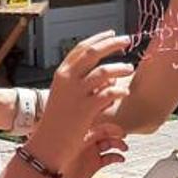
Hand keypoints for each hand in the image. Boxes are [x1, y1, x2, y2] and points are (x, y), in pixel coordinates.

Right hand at [30, 32, 131, 174]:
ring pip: (104, 72)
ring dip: (119, 68)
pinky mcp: (86, 109)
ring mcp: (76, 94)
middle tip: (127, 40)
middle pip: (93, 53)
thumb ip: (85, 84)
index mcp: (62, 74)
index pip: (81, 48)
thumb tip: (109, 77)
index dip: (98, 39)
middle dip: (112, 44)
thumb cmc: (58, 121)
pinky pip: (108, 94)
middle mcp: (67, 80)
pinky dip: (118, 91)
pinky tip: (124, 93)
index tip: (112, 34)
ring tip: (129, 69)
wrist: (48, 144)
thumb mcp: (66, 96)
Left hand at [64, 122, 128, 177]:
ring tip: (124, 148)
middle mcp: (85, 142)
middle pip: (104, 132)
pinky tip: (121, 159)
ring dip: (118, 144)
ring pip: (108, 144)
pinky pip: (108, 158)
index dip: (106, 123)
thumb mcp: (67, 147)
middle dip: (115, 132)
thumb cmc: (53, 163)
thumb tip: (90, 126)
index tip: (114, 124)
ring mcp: (90, 153)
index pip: (96, 123)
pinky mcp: (93, 165)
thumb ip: (81, 137)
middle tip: (123, 135)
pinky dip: (116, 157)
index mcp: (78, 134)